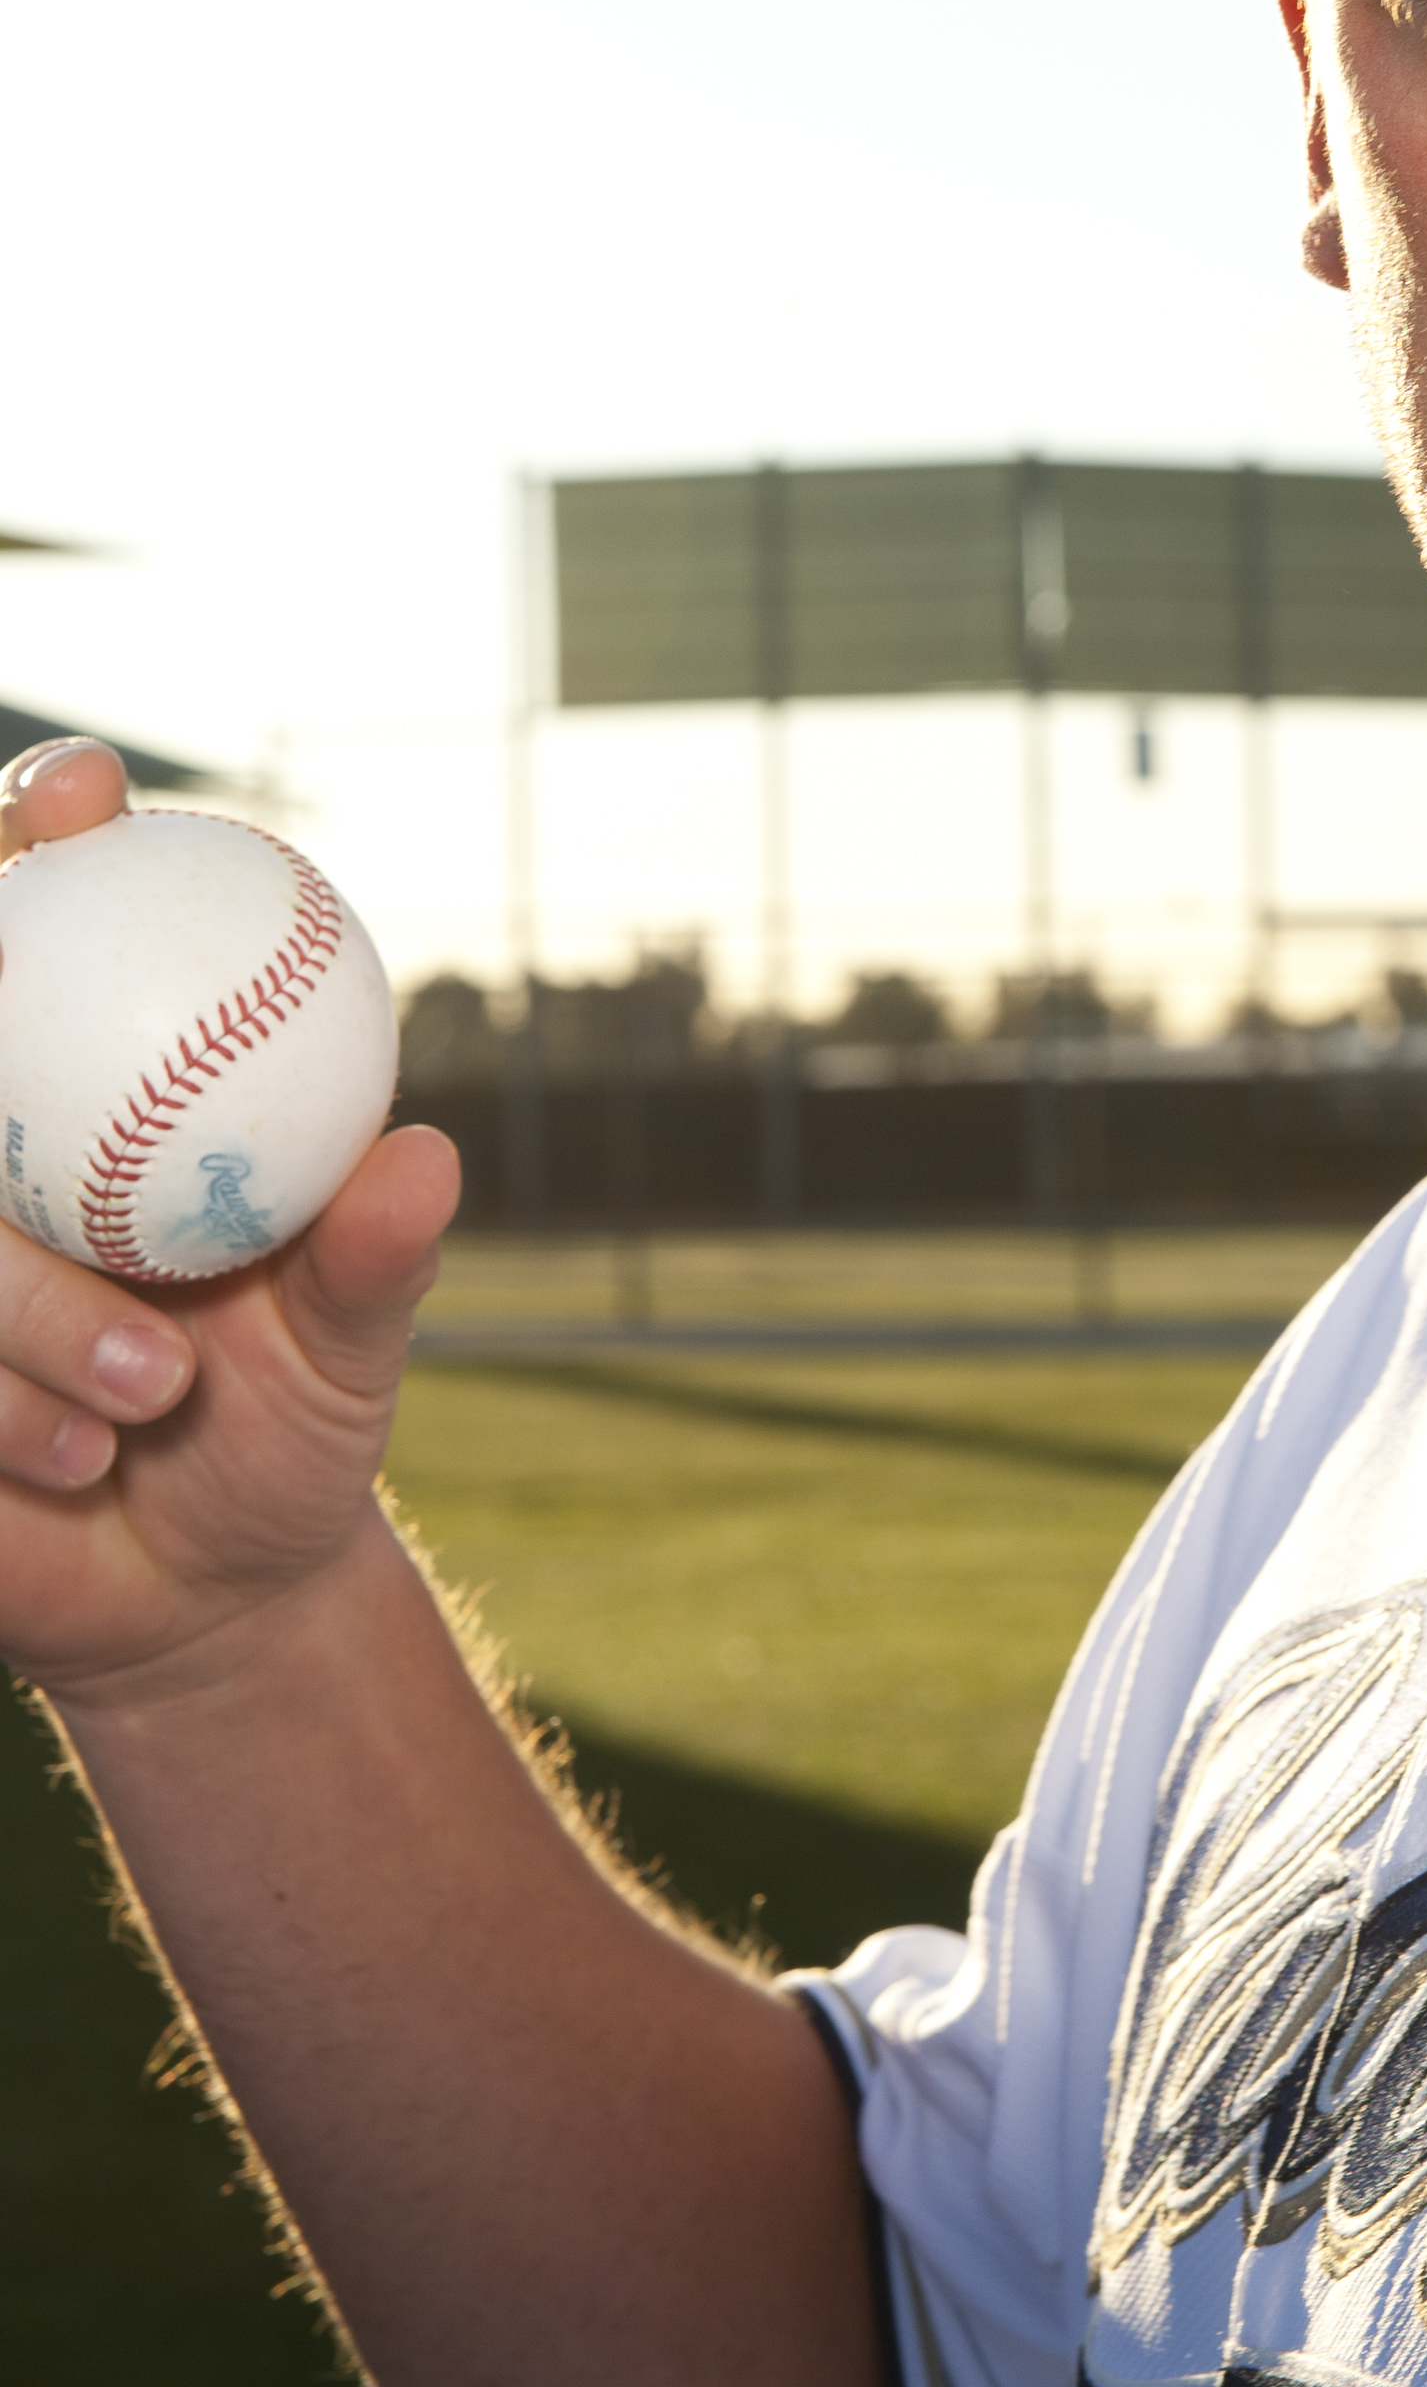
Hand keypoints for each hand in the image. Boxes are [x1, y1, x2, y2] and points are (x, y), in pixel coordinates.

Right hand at [0, 740, 458, 1703]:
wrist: (210, 1591)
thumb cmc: (290, 1422)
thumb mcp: (350, 1342)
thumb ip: (373, 1255)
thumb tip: (427, 1158)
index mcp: (96, 1096)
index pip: (40, 919)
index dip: (29, 826)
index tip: (79, 795)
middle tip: (35, 1089)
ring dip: (32, 1308)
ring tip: (152, 1393)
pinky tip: (68, 1459)